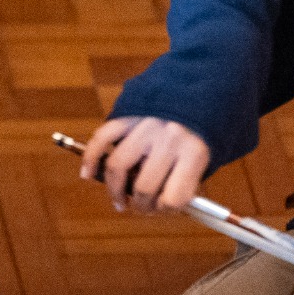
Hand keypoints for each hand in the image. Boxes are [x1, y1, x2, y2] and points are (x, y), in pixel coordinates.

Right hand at [82, 115, 211, 213]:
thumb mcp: (206, 155)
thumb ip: (184, 180)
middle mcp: (169, 139)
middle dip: (140, 206)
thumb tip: (156, 206)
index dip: (166, 210)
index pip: (175, 198)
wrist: (200, 84)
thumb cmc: (200, 129)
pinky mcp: (128, 114)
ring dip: (114, 191)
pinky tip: (88, 174)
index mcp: (194, 153)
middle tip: (139, 207)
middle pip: (144, 187)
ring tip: (118, 200)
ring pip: (117, 167)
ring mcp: (145, 126)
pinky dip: (90, 159)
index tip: (161, 208)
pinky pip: (102, 138)